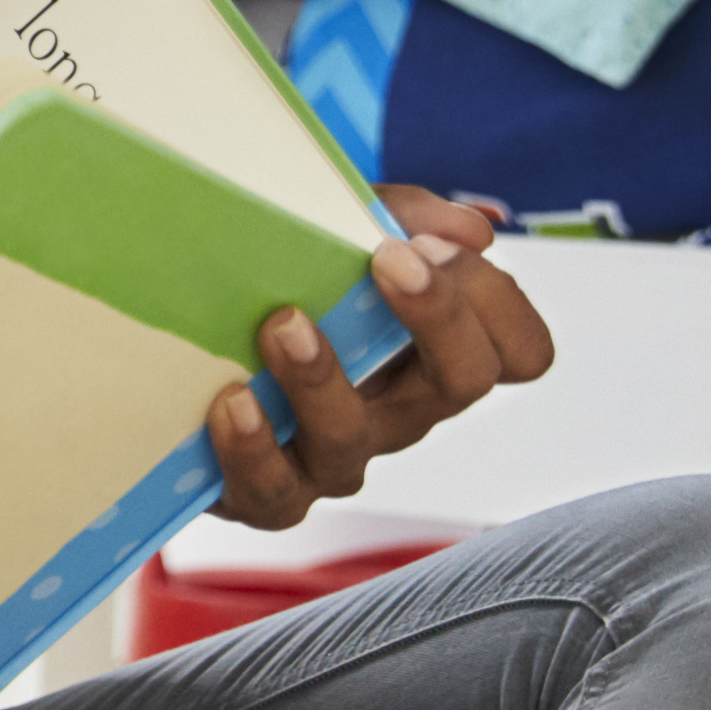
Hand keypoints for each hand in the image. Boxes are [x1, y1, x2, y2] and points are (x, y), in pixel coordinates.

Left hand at [206, 188, 557, 525]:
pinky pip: (273, 490)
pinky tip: (234, 400)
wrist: (190, 356)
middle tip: (387, 259)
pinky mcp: (268, 491)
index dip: (498, 304)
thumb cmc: (287, 285)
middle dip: (436, 316)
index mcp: (434, 354)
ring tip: (283, 324)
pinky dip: (253, 448)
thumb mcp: (341, 233)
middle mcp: (400, 411)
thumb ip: (405, 217)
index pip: (520, 351)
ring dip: (322, 379)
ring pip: (353, 438)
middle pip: (461, 382)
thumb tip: (475, 229)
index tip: (435, 247)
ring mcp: (335, 456)